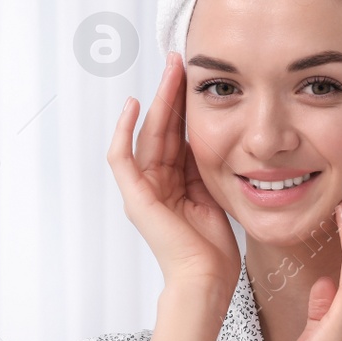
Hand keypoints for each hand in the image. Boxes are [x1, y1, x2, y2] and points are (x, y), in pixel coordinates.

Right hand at [108, 52, 241, 293]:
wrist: (207, 280)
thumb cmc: (215, 250)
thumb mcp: (217, 195)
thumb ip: (208, 167)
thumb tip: (220, 136)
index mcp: (174, 184)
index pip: (177, 135)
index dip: (184, 106)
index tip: (195, 78)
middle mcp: (154, 184)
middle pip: (160, 129)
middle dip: (170, 94)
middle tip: (179, 60)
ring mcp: (142, 190)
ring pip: (145, 135)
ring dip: (156, 101)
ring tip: (168, 71)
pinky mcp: (135, 197)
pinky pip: (121, 158)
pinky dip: (124, 131)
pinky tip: (135, 105)